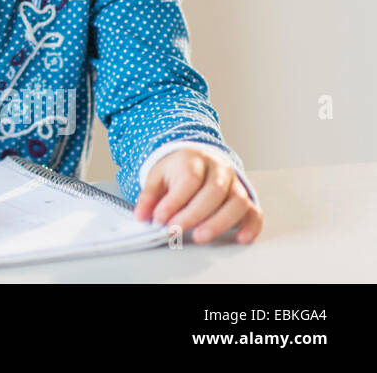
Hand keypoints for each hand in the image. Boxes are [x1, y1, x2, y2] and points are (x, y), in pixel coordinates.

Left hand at [134, 148, 263, 243]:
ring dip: (219, 222)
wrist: (199, 160)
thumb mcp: (158, 176)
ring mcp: (236, 184)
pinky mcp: (247, 200)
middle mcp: (220, 169)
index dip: (175, 200)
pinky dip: (250, 227)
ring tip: (200, 237)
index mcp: (195, 158)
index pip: (189, 178)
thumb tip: (141, 216)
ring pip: (237, 202)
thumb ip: (149, 196)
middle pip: (214, 191)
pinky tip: (239, 238)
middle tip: (176, 230)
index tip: (160, 217)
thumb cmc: (178, 171)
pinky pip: (255, 212)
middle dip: (194, 214)